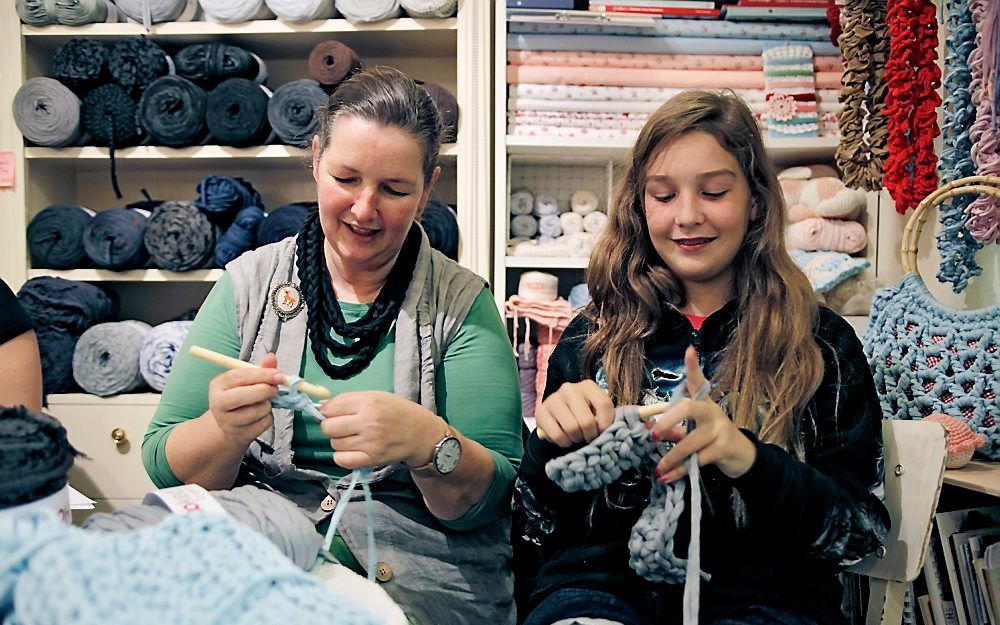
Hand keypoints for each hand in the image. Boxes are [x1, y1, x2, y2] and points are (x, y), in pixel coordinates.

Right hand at [207, 352, 282, 447]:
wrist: (229, 426)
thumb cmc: (240, 396)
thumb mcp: (246, 381)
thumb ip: (260, 369)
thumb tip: (271, 357)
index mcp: (218, 385)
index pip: (239, 377)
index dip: (261, 374)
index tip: (278, 374)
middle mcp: (218, 404)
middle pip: (244, 396)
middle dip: (265, 390)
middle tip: (275, 389)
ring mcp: (228, 422)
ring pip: (258, 410)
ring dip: (268, 405)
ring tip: (263, 403)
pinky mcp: (241, 435)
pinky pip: (264, 423)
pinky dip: (268, 418)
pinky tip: (262, 416)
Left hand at [319, 391, 443, 468]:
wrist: (421, 433)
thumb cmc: (398, 411)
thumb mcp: (376, 396)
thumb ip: (348, 400)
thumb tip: (320, 406)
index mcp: (368, 402)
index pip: (330, 409)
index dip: (327, 412)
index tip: (333, 414)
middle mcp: (368, 422)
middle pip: (328, 428)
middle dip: (331, 427)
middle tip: (343, 427)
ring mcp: (370, 442)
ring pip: (335, 444)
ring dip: (339, 441)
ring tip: (354, 437)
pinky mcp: (372, 459)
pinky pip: (342, 460)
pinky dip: (342, 456)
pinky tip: (352, 450)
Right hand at [536, 380, 614, 447]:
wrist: (556, 416)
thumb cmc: (583, 415)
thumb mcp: (598, 412)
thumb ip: (612, 416)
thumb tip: (636, 419)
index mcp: (588, 386)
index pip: (604, 404)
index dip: (606, 424)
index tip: (603, 433)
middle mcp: (570, 389)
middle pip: (587, 421)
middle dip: (590, 436)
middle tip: (588, 438)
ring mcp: (553, 399)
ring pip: (572, 429)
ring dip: (576, 440)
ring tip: (576, 437)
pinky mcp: (541, 412)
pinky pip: (557, 435)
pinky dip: (563, 443)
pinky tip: (565, 439)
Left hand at [650, 346, 756, 481]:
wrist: (742, 456)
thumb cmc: (711, 438)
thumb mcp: (695, 429)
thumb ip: (675, 428)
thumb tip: (649, 430)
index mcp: (704, 402)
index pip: (697, 380)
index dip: (693, 366)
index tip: (689, 350)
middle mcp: (711, 411)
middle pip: (687, 408)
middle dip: (667, 421)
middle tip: (653, 435)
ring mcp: (719, 429)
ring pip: (689, 442)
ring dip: (670, 458)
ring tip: (658, 468)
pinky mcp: (722, 448)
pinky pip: (695, 461)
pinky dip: (679, 471)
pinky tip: (668, 477)